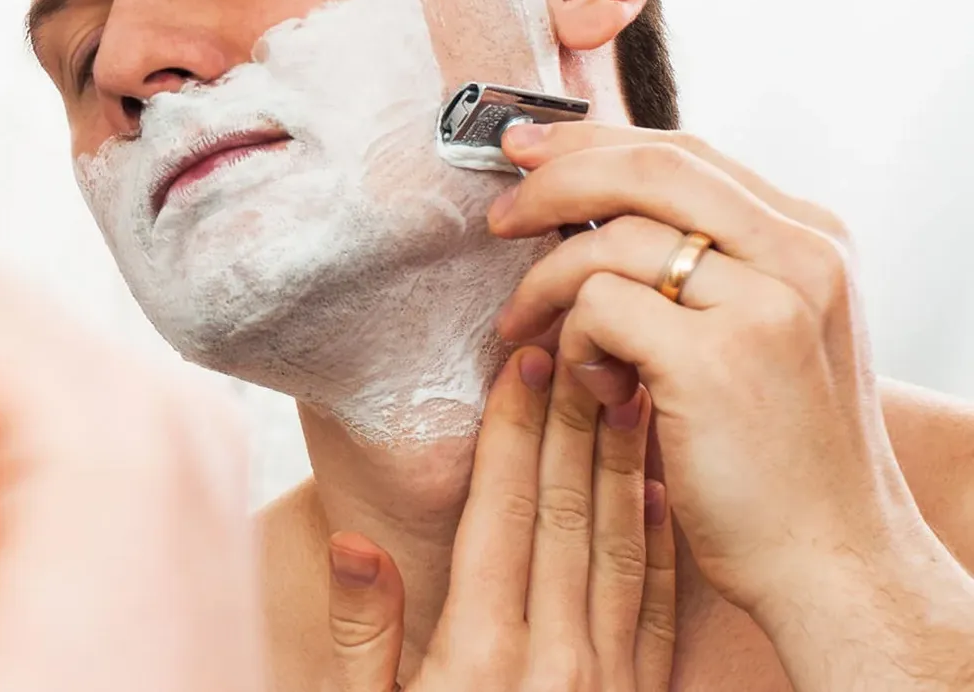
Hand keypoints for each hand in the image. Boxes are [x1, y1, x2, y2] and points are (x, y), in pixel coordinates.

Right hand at [321, 347, 675, 690]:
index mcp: (479, 654)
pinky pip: (656, 610)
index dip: (510, 434)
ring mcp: (607, 681)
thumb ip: (362, 634)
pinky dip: (657, 544)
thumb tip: (351, 542)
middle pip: (563, 515)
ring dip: (621, 465)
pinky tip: (655, 493)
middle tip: (577, 349)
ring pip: (618, 548)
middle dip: (568, 423)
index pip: (499, 514)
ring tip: (625, 393)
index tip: (521, 366)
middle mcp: (553, 659)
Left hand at [490, 122, 973, 688]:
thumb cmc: (779, 459)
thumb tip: (597, 210)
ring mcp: (764, 303)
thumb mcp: (768, 336)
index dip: (594, 143)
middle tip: (498, 216)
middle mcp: (802, 256)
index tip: (528, 151)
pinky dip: (571, 340)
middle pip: (648, 168)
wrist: (830, 561)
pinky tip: (589, 385)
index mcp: (814, 240)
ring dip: (545, 283)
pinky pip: (598, 306)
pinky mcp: (714, 357)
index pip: (686, 153)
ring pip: (610, 240)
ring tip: (527, 329)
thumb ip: (711, 268)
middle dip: (553, 180)